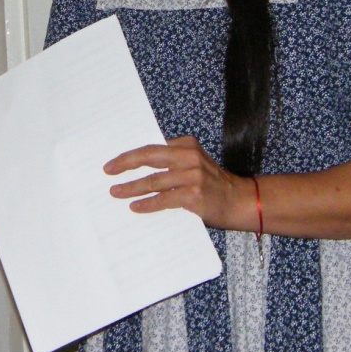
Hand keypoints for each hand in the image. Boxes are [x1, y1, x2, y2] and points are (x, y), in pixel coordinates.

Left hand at [103, 136, 254, 231]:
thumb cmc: (214, 184)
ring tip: (116, 192)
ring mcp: (192, 176)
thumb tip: (138, 169)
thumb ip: (172, 162)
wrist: (242, 201)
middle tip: (108, 172)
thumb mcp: (195, 164)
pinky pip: (164, 199)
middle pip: (149, 157)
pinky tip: (135, 207)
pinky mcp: (194, 195)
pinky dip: (148, 204)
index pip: (151, 147)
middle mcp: (189, 157)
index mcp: (186, 145)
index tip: (113, 162)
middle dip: (125, 164)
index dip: (130, 155)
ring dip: (132, 188)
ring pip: (154, 181)